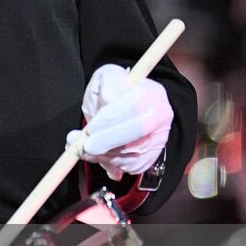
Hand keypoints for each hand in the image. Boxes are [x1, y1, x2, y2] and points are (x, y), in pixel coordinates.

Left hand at [69, 63, 172, 180]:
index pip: (136, 108)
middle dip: (108, 141)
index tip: (90, 129)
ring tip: (85, 148)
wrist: (124, 107)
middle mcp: (161, 118)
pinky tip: (99, 154)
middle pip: (138, 134)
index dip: (112, 120)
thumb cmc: (114, 92)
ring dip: (104, 155)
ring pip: (132, 154)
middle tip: (85, 146)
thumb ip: (107, 83)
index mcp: (152, 93)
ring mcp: (158, 140)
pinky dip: (111, 164)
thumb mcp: (107, 78)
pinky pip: (130, 167)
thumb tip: (109, 99)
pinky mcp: (151, 157)